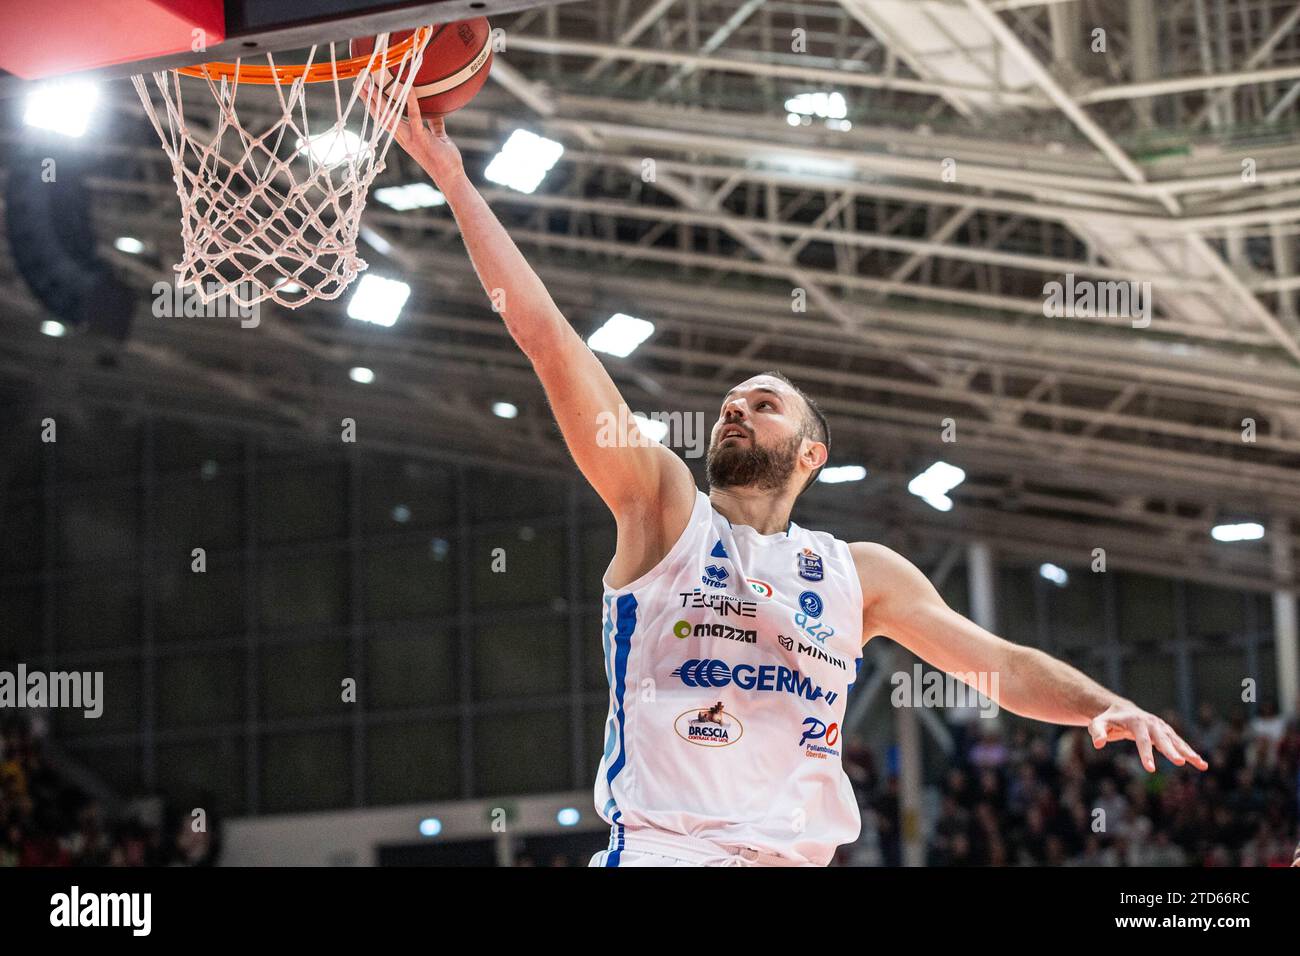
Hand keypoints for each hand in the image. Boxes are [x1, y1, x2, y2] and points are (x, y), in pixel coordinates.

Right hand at [363, 81, 464, 185]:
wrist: (451, 177)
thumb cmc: (445, 159)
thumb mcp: (438, 137)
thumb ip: (435, 124)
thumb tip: (435, 113)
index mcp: (404, 136)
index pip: (384, 118)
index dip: (373, 104)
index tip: (364, 90)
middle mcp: (403, 137)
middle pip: (380, 115)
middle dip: (368, 98)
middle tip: (360, 81)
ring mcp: (410, 138)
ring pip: (389, 115)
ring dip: (378, 98)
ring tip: (369, 83)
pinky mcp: (421, 138)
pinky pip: (414, 116)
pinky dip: (410, 102)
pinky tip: (407, 88)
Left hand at [1087, 702, 1208, 772]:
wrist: (1121, 710)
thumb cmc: (1108, 720)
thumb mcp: (1098, 723)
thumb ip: (1097, 732)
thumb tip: (1098, 744)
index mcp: (1136, 721)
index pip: (1141, 740)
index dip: (1145, 754)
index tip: (1150, 769)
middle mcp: (1152, 723)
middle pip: (1162, 739)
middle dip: (1171, 751)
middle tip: (1180, 763)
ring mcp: (1161, 727)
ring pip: (1176, 741)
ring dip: (1188, 752)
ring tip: (1201, 765)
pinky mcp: (1166, 732)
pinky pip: (1179, 743)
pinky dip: (1190, 752)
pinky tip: (1200, 764)